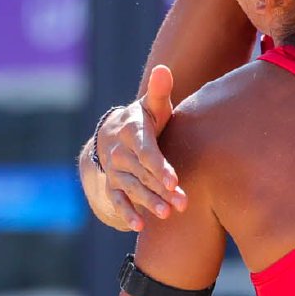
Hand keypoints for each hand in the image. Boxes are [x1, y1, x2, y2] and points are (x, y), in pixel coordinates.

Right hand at [92, 67, 182, 231]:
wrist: (113, 133)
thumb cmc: (144, 119)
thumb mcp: (152, 105)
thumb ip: (159, 91)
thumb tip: (163, 69)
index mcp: (132, 131)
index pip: (146, 151)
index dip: (159, 166)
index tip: (173, 180)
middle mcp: (119, 152)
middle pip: (143, 174)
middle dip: (162, 189)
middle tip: (182, 203)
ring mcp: (114, 170)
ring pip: (132, 188)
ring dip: (148, 202)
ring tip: (166, 214)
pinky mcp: (112, 184)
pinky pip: (117, 200)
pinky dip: (126, 213)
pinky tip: (139, 226)